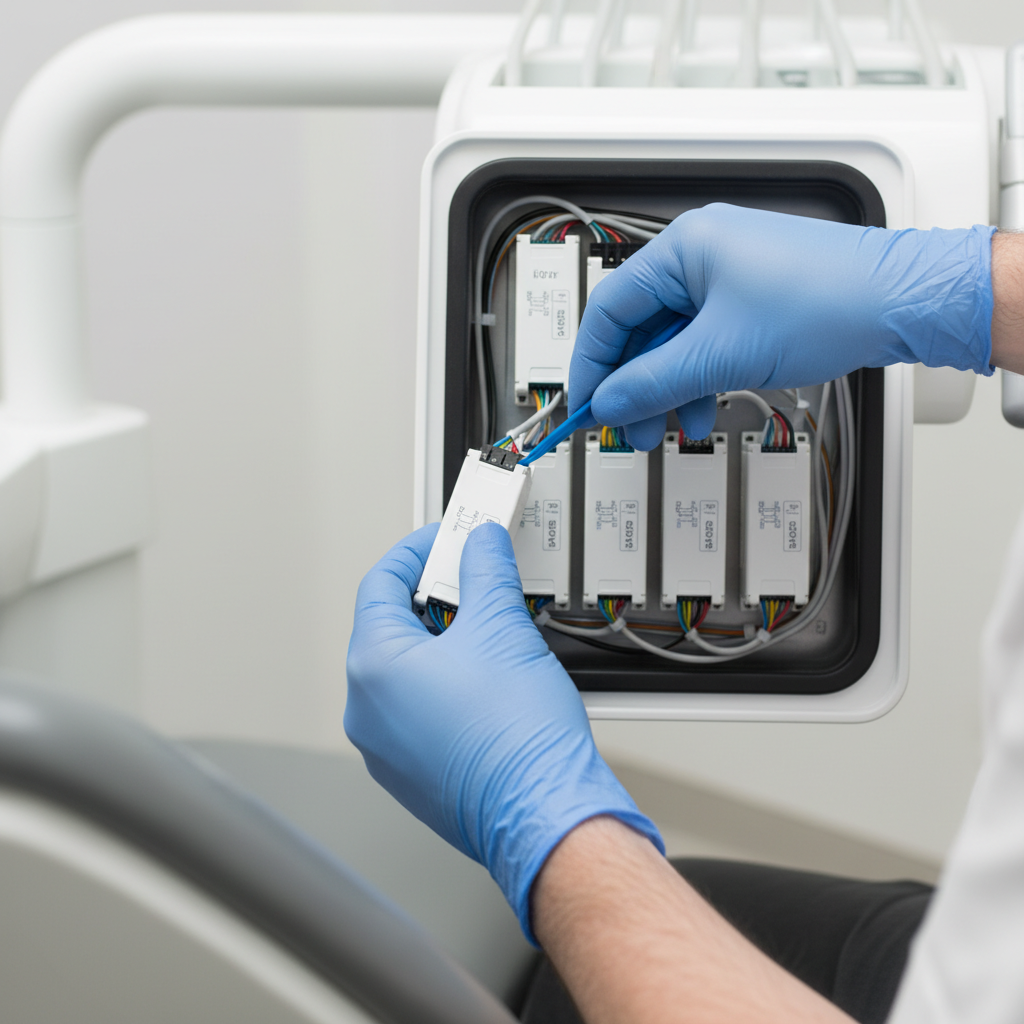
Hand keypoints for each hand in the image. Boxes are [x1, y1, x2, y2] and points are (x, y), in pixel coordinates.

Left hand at [345, 522, 662, 940]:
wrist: (545, 812)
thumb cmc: (517, 738)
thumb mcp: (503, 627)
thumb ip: (485, 571)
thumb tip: (481, 544)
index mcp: (373, 669)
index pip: (381, 584)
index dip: (417, 552)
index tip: (448, 541)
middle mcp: (367, 712)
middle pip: (392, 628)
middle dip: (437, 598)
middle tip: (475, 580)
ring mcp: (386, 749)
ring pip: (408, 673)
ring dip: (445, 642)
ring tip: (492, 631)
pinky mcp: (413, 773)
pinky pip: (420, 712)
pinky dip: (448, 684)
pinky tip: (490, 680)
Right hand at [569, 203, 994, 449]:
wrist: (903, 301)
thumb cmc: (828, 300)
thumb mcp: (721, 353)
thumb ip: (653, 382)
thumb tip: (610, 402)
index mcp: (684, 248)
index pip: (610, 309)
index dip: (592, 363)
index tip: (586, 405)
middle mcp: (702, 256)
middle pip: (642, 329)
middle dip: (633, 384)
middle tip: (628, 427)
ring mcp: (730, 277)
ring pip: (674, 341)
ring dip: (667, 389)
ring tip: (670, 428)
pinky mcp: (754, 300)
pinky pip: (706, 343)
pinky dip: (699, 379)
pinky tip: (704, 407)